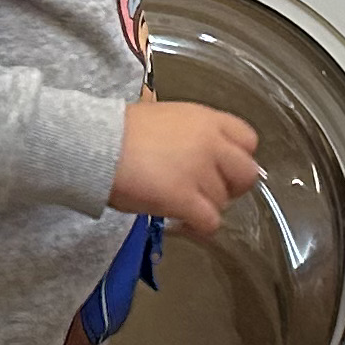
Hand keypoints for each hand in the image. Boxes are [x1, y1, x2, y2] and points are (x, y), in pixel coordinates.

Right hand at [112, 99, 262, 234]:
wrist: (96, 144)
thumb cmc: (119, 130)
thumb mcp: (165, 117)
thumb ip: (190, 134)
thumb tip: (192, 152)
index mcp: (207, 119)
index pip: (248, 139)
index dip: (237, 158)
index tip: (221, 167)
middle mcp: (211, 144)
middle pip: (247, 174)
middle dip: (232, 187)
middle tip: (208, 192)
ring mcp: (201, 173)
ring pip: (224, 202)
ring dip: (206, 208)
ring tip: (181, 206)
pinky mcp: (186, 199)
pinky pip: (210, 222)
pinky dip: (199, 227)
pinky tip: (182, 222)